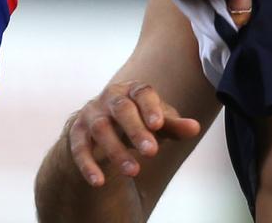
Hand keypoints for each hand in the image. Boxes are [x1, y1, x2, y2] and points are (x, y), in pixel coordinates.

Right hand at [67, 80, 201, 186]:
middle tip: (152, 152)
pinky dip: (88, 165)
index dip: (151, 108)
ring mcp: (91, 114)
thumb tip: (195, 128)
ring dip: (116, 151)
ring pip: (101, 129)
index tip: (159, 125)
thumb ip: (174, 125)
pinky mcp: (76, 133)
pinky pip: (79, 148)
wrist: (102, 123)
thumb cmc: (139, 119)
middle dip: (136, 130)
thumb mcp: (157, 121)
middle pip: (122, 110)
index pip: (143, 93)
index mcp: (133, 90)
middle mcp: (110, 97)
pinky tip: (99, 182)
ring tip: (134, 171)